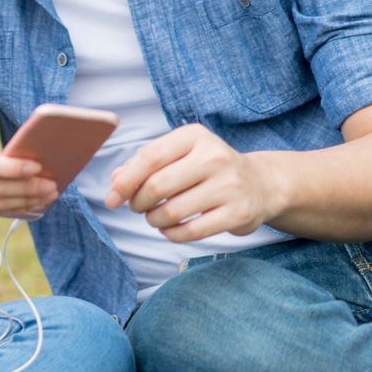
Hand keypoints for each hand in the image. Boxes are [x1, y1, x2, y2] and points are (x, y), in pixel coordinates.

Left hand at [104, 123, 283, 242]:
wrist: (260, 183)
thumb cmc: (208, 168)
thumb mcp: (180, 154)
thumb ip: (144, 164)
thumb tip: (115, 181)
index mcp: (195, 136)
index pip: (150, 157)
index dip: (125, 180)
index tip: (111, 198)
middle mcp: (214, 157)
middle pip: (158, 186)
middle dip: (138, 202)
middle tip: (136, 208)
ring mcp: (229, 186)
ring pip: (172, 212)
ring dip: (154, 220)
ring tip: (154, 217)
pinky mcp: (238, 213)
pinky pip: (191, 231)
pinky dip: (171, 234)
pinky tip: (169, 229)